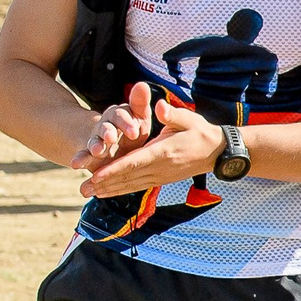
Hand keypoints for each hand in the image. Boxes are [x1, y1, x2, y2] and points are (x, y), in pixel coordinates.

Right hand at [71, 80, 159, 173]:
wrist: (116, 146)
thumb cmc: (132, 128)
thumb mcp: (139, 117)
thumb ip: (139, 103)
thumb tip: (142, 84)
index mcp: (119, 116)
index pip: (121, 114)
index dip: (126, 122)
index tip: (134, 131)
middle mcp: (105, 126)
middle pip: (106, 127)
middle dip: (108, 131)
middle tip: (111, 137)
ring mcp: (96, 140)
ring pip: (94, 141)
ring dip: (95, 145)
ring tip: (97, 151)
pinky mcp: (89, 155)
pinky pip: (83, 156)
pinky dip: (79, 159)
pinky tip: (75, 164)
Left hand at [79, 89, 227, 197]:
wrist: (218, 153)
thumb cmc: (201, 133)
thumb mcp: (188, 119)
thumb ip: (172, 114)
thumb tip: (160, 107)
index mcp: (163, 152)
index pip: (133, 162)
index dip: (113, 169)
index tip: (95, 175)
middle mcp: (159, 168)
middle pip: (127, 177)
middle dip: (104, 183)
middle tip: (82, 189)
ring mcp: (160, 176)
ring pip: (130, 184)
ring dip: (109, 190)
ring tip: (88, 193)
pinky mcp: (161, 179)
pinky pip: (137, 185)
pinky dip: (121, 189)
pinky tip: (107, 192)